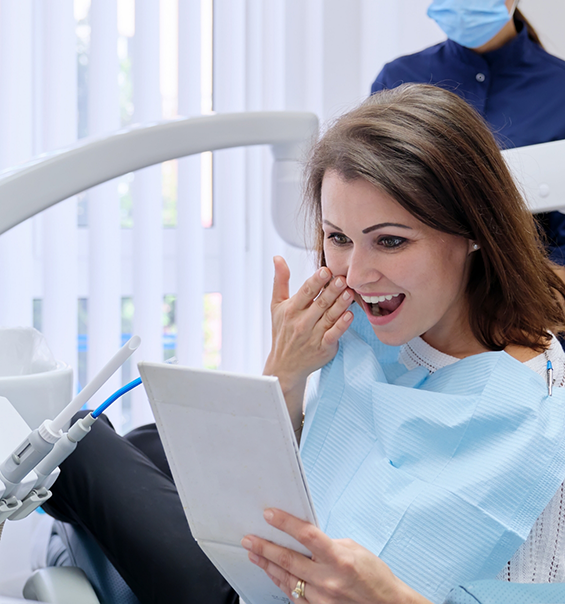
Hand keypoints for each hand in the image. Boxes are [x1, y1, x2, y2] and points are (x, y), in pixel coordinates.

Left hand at [241, 509, 430, 603]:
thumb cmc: (375, 577)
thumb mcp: (354, 549)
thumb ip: (328, 544)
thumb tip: (306, 538)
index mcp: (340, 559)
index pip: (306, 535)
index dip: (286, 523)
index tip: (270, 514)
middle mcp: (328, 580)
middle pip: (288, 559)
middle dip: (265, 547)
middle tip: (249, 539)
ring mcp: (322, 599)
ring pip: (286, 579)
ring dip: (268, 565)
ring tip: (254, 555)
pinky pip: (293, 596)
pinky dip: (281, 583)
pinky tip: (273, 574)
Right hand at [263, 256, 353, 424]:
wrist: (284, 365)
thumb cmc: (282, 331)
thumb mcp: (277, 305)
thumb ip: (280, 281)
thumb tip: (278, 257)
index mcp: (291, 310)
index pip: (305, 292)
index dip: (316, 281)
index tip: (326, 270)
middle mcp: (301, 322)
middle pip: (319, 303)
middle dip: (331, 290)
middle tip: (343, 278)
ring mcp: (313, 336)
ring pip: (329, 317)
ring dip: (340, 304)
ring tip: (350, 292)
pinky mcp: (323, 348)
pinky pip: (334, 335)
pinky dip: (342, 325)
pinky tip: (350, 315)